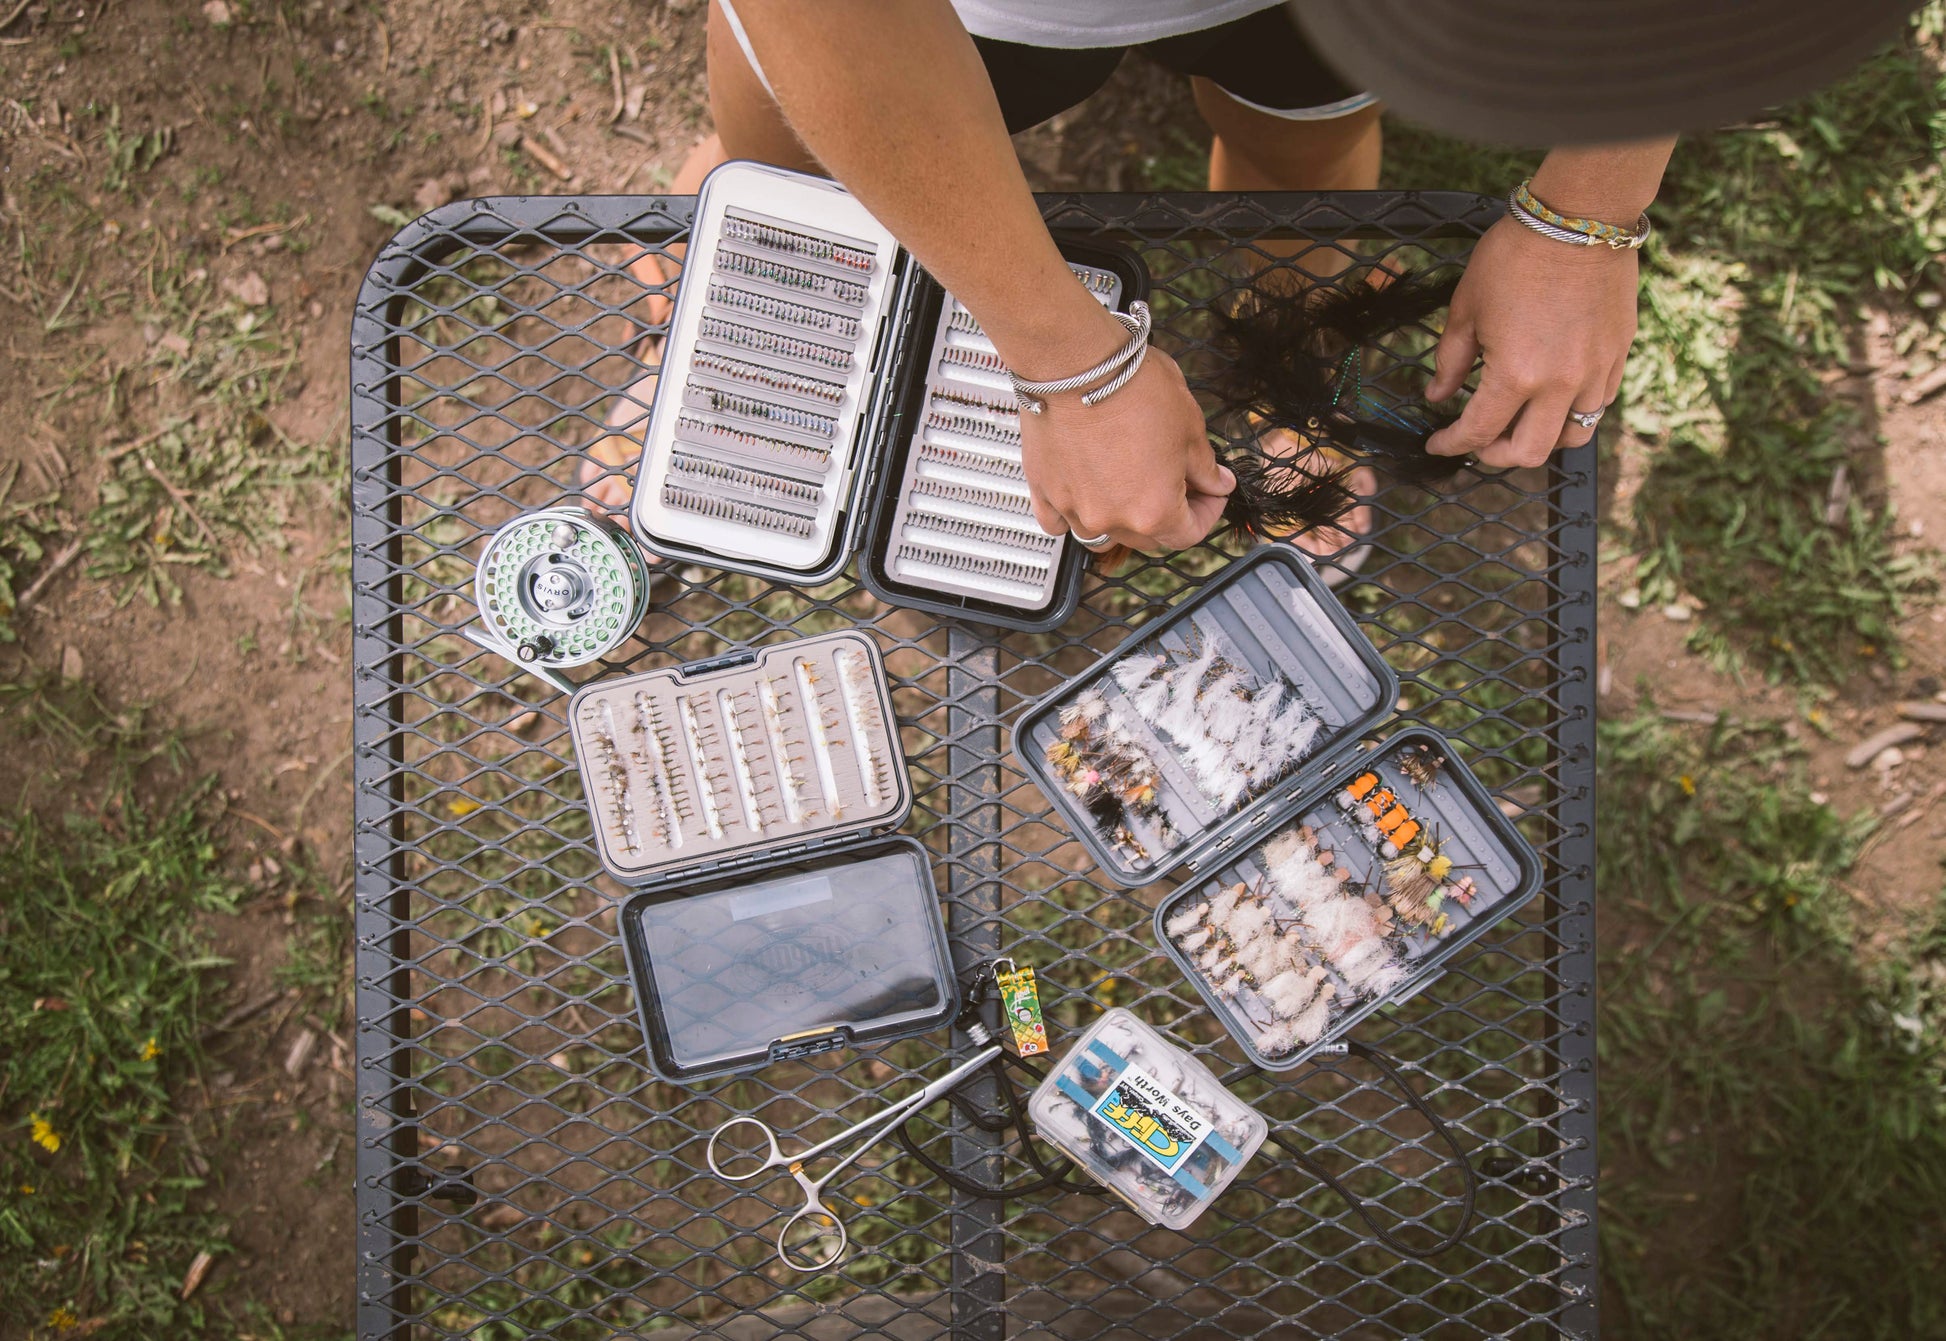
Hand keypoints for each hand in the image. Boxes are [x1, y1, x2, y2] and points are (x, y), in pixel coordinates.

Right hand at [1017, 343, 1234, 552]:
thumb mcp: (1189, 425)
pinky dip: (1072, 514)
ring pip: (1103, 534)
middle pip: (1148, 539)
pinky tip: (1084, 493)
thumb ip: (1205, 467)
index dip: (1208, 512)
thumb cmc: (1131, 386)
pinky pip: (1057, 521)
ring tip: (1129, 486)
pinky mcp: (1044, 491)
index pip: (1190, 533)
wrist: (1075, 361)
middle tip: (1176, 481)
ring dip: (1121, 519)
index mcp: (1154, 510)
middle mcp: (1112, 520)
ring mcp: (1073, 509)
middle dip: (1168, 514)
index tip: (1211, 492)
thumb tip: (1217, 483)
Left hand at [1424, 216, 1638, 467]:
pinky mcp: (1618, 354)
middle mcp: (1561, 384)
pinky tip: (1553, 400)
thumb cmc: (1516, 256)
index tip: (1438, 443)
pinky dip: (1573, 414)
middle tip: (1478, 441)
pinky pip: (1598, 404)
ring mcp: (1596, 371)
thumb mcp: (1467, 308)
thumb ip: (1450, 361)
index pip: (1479, 432)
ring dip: (1541, 439)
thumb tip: (1438, 396)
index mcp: (1516, 375)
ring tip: (1519, 423)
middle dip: (1496, 455)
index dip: (1452, 444)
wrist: (1579, 217)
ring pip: (1572, 436)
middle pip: (1530, 452)